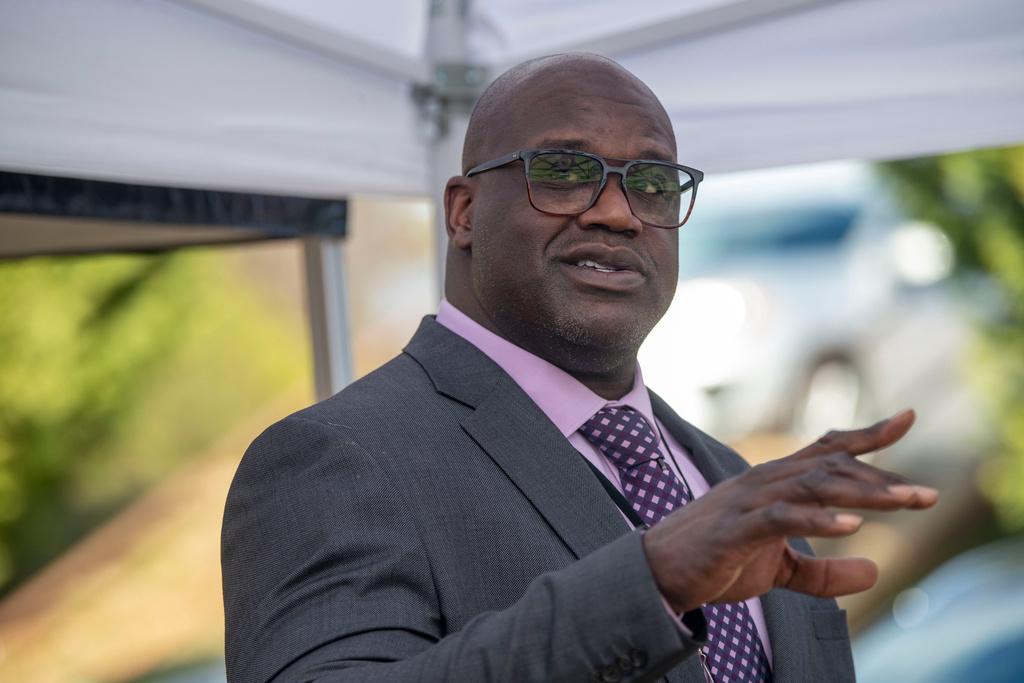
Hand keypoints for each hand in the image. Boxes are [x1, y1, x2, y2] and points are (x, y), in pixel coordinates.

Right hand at [643, 409, 937, 613]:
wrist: (658, 573)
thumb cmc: (715, 563)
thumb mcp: (779, 571)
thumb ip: (824, 571)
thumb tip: (874, 571)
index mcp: (774, 484)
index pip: (826, 450)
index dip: (867, 434)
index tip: (907, 418)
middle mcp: (765, 481)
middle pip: (832, 467)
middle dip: (882, 478)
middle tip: (928, 496)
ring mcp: (749, 501)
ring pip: (814, 485)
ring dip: (864, 494)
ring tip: (905, 503)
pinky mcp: (737, 528)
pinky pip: (782, 517)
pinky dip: (819, 520)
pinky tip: (853, 526)